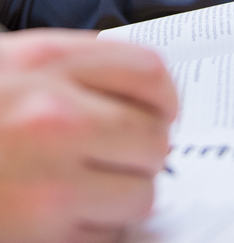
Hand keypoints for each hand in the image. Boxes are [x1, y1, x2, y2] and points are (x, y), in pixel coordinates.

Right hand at [0, 29, 177, 242]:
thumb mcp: (14, 60)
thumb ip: (80, 67)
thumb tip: (142, 92)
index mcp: (48, 62)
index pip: (150, 73)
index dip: (166, 96)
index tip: (163, 111)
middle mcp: (54, 117)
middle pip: (155, 138)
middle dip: (147, 150)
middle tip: (126, 152)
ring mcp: (46, 182)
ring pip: (141, 194)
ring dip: (125, 192)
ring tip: (92, 183)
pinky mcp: (35, 236)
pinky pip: (106, 235)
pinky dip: (97, 227)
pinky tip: (65, 210)